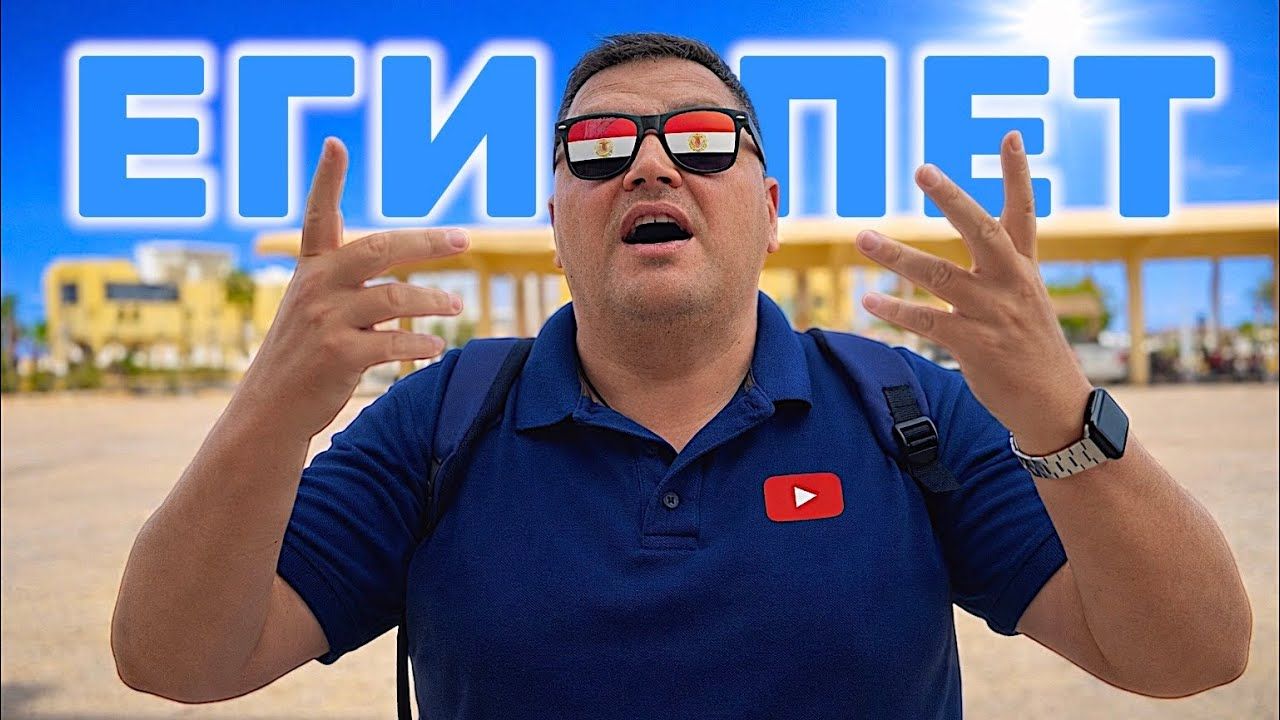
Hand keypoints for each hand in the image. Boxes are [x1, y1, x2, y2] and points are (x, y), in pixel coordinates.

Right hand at [237, 137, 469, 438]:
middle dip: (426, 243)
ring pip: (396, 297)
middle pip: (379, 249)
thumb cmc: (301, 353)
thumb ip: (344, 279)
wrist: (271, 408)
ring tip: (457, 306)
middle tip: (464, 240)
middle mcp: (315, 288)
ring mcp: (326, 321)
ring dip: (435, 300)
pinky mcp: (339, 356)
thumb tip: (397, 260)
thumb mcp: (311, 305)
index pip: (317, 216)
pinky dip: (423, 342)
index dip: (325, 179)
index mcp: (309, 269)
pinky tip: (436, 346)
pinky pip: (395, 341)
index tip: (335, 143)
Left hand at [855, 131, 1092, 454]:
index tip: (1011, 135)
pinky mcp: (976, 344)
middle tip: (923, 169)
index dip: (1018, 174)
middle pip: (981, 229)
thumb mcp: (1027, 303)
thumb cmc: (1033, 352)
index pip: (1024, 212)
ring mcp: (994, 313)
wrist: (1056, 406)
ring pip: (938, 275)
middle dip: (951, 197)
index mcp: (1025, 269)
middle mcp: (1011, 284)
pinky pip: (927, 321)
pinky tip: (869, 303)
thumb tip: (971, 254)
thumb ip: (1000, 273)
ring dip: (896, 256)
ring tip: (862, 237)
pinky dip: (895, 312)